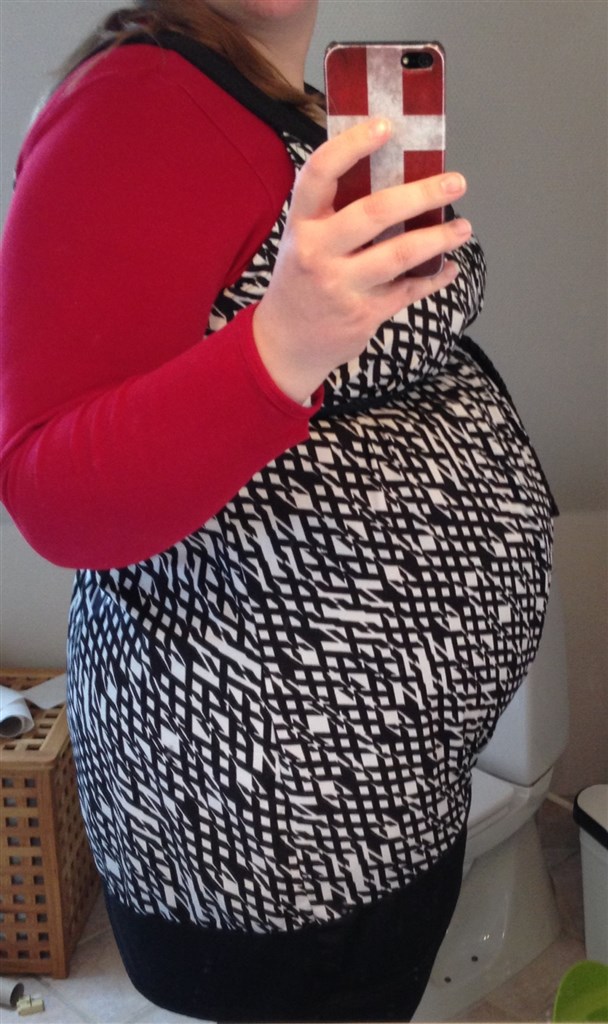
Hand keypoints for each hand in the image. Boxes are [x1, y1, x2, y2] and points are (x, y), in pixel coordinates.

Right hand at [253, 117, 471, 402]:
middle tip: (455, 181)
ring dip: (438, 238)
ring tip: (463, 227)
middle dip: (421, 194)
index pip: (320, 173)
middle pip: (375, 213)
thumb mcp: (302, 241)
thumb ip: (335, 212)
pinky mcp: (362, 315)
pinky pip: (407, 291)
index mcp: (301, 225)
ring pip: (399, 254)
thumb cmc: (300, 281)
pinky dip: (433, 278)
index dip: (352, 145)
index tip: (386, 126)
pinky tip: (449, 267)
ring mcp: (341, 286)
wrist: (284, 343)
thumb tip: (394, 172)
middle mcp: (318, 253)